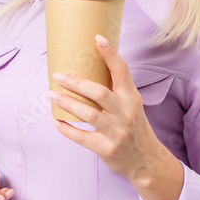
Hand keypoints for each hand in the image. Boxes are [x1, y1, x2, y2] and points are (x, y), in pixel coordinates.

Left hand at [49, 34, 172, 187]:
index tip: (97, 38)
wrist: (146, 161)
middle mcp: (126, 113)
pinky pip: (82, 137)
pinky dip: (67, 129)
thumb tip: (87, 68)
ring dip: (68, 103)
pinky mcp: (106, 148)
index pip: (122, 71)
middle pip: (100, 93)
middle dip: (77, 83)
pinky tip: (56, 120)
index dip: (110, 54)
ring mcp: (117, 132)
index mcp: (132, 98)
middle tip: (58, 75)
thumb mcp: (132, 106)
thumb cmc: (134, 127)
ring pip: (89, 114)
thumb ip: (116, 91)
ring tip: (53, 94)